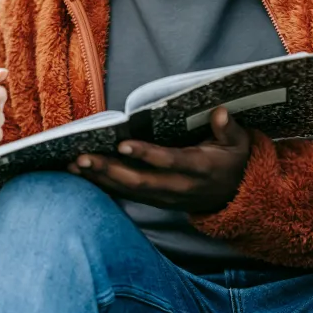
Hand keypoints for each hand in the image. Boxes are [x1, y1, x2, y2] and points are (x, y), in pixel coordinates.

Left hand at [69, 107, 250, 213]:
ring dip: (100, 178)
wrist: (237, 197)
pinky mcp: (156, 200)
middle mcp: (179, 186)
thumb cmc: (234, 160)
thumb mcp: (239, 143)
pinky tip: (82, 174)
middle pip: (140, 181)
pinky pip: (127, 195)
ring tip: (73, 164)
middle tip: (82, 157)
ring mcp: (166, 197)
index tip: (123, 143)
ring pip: (129, 191)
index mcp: (199, 168)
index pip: (170, 161)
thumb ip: (229, 129)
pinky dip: (103, 185)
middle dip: (109, 169)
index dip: (146, 154)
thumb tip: (219, 112)